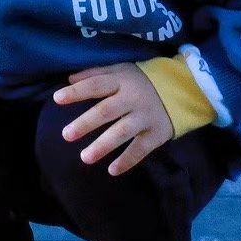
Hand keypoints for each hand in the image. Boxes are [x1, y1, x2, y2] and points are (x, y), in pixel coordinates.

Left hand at [53, 62, 172, 175]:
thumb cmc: (142, 80)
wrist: (183, 89)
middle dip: (85, 123)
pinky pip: (140, 149)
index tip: (57, 99)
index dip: (77, 92)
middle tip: (66, 134)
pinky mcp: (156, 134)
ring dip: (103, 146)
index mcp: (121, 81)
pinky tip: (112, 170)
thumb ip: (95, 74)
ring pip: (122, 132)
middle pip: (106, 111)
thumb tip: (69, 80)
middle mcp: (132, 99)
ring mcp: (145, 117)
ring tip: (84, 158)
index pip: (96, 85)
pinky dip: (127, 160)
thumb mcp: (121, 70)